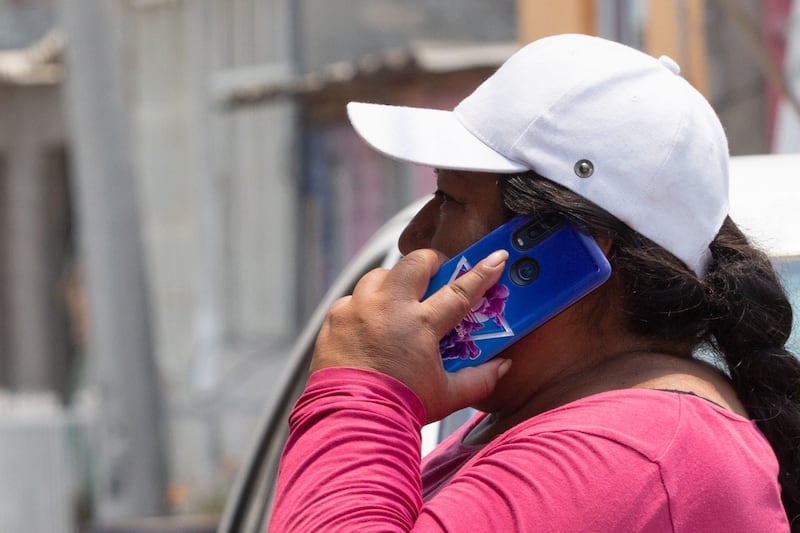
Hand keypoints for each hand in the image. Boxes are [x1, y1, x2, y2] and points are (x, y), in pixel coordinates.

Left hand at [311, 248, 511, 421]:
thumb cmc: (400, 408)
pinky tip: (370, 323)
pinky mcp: (336, 317)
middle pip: (416, 263)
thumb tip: (502, 366)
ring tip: (400, 298)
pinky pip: (352, 299)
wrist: (353, 420)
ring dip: (394, 281)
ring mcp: (359, 309)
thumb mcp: (447, 396)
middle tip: (437, 275)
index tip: (495, 259)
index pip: (460, 290)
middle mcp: (389, 308)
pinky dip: (364, 305)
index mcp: (421, 324)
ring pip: (380, 274)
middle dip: (431, 263)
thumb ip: (479, 379)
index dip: (482, 272)